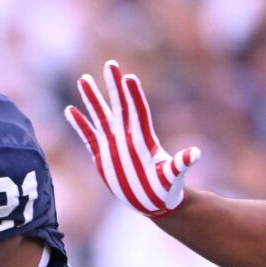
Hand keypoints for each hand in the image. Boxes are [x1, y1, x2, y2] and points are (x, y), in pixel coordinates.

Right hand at [65, 59, 199, 217]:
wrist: (154, 202)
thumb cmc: (166, 189)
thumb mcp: (174, 177)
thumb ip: (180, 164)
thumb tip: (195, 154)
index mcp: (144, 140)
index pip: (138, 112)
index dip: (133, 95)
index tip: (129, 77)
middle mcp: (128, 138)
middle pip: (119, 106)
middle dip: (114, 86)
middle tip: (110, 64)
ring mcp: (114, 145)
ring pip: (101, 117)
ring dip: (92, 99)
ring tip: (84, 79)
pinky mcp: (103, 155)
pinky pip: (89, 136)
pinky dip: (80, 124)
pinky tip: (70, 109)